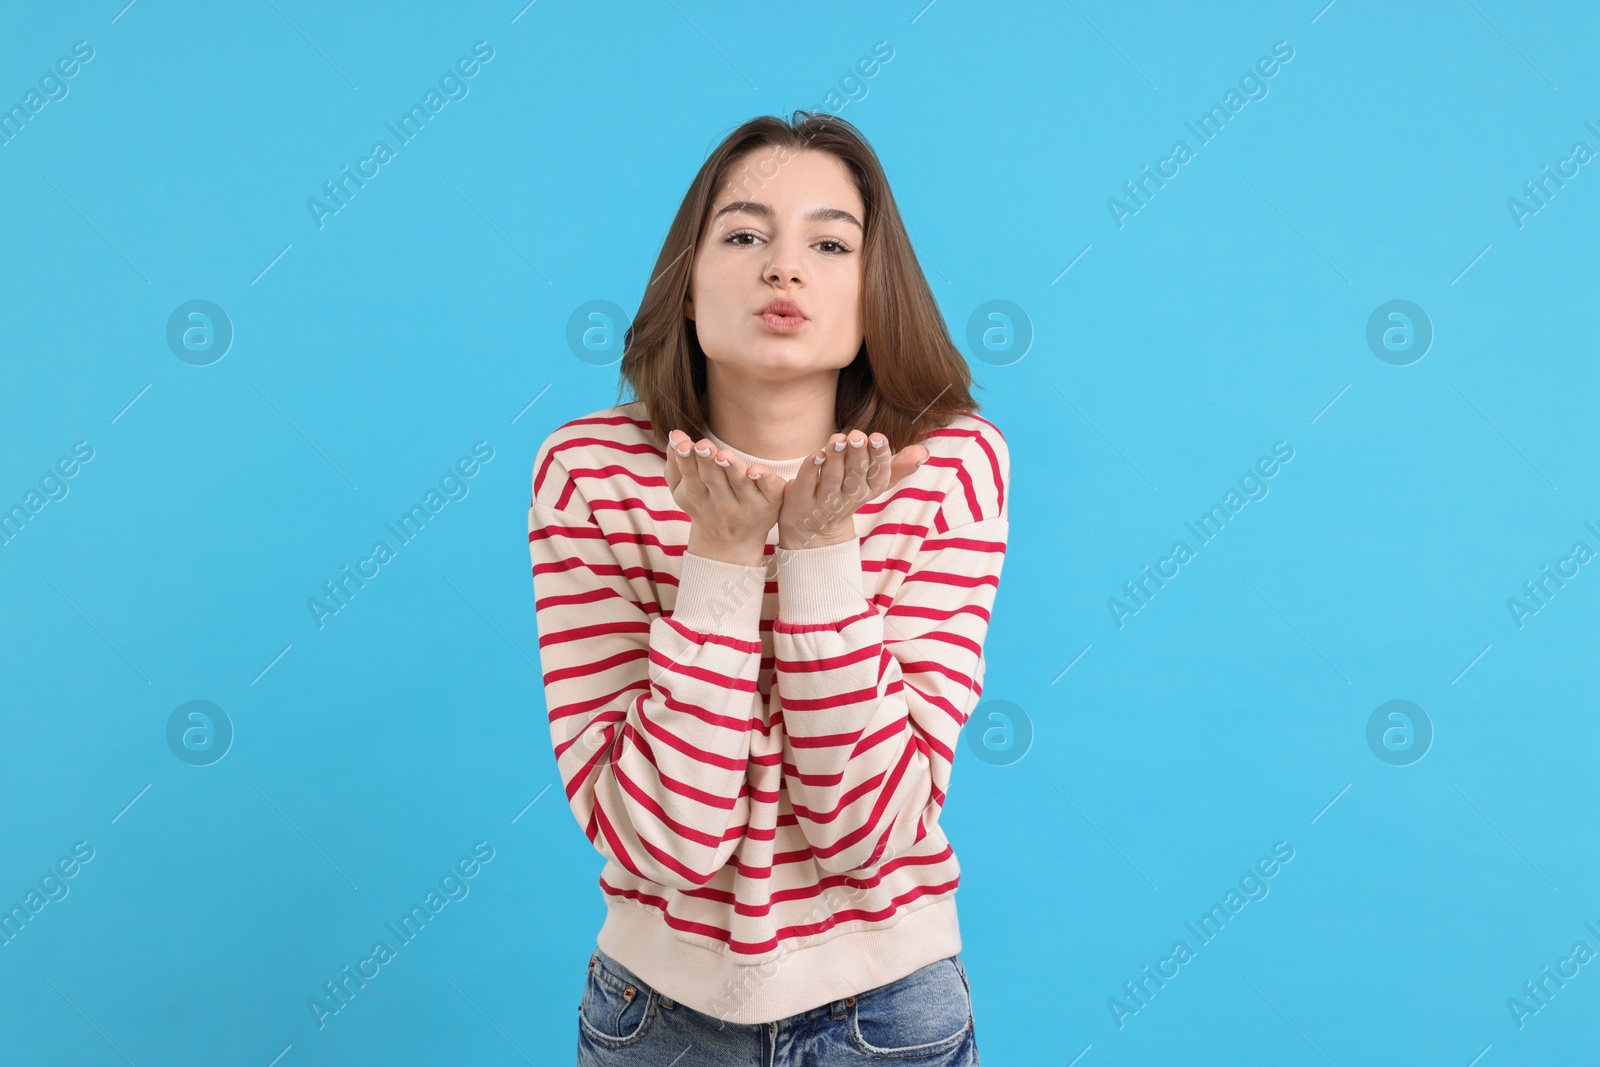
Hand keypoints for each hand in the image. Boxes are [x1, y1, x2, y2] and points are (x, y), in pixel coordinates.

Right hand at [665, 429, 785, 566]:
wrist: (732, 543)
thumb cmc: (705, 505)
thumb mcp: (682, 490)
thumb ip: (676, 463)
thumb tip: (676, 434)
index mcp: (698, 498)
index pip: (690, 477)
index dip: (686, 461)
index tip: (683, 445)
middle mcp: (722, 504)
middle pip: (713, 480)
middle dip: (707, 462)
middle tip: (703, 446)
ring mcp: (748, 505)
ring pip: (739, 484)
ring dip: (732, 469)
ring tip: (723, 455)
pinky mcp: (771, 502)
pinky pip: (769, 489)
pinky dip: (764, 479)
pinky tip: (756, 471)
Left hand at [777, 430, 927, 549]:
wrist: (813, 528)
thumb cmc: (848, 494)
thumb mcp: (875, 483)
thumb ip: (899, 466)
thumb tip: (925, 452)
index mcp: (868, 491)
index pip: (878, 476)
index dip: (879, 457)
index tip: (878, 437)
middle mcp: (848, 499)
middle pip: (856, 476)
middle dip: (858, 455)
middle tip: (857, 434)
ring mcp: (824, 502)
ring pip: (832, 479)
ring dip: (836, 458)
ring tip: (838, 439)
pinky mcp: (801, 501)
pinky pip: (808, 484)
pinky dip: (811, 470)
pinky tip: (816, 454)